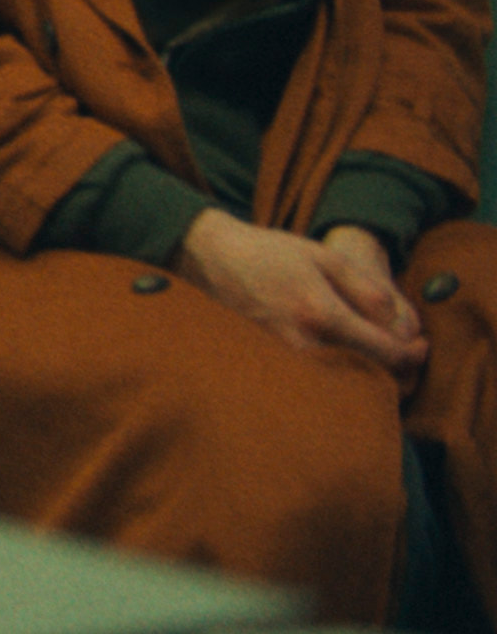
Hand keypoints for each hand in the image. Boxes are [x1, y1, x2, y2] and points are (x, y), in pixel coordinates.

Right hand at [175, 211, 425, 382]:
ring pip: (340, 381)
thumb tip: (396, 323)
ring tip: (376, 358)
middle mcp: (302, 341)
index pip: (382, 350)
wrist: (211, 258)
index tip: (421, 347)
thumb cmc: (270, 252)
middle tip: (406, 356)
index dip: (410, 353)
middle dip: (393, 369)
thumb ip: (365, 288)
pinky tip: (342, 360)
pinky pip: (315, 377)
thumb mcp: (325, 256)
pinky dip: (337, 375)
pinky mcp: (270, 362)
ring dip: (365, 375)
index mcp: (321, 312)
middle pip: (365, 374)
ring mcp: (283, 356)